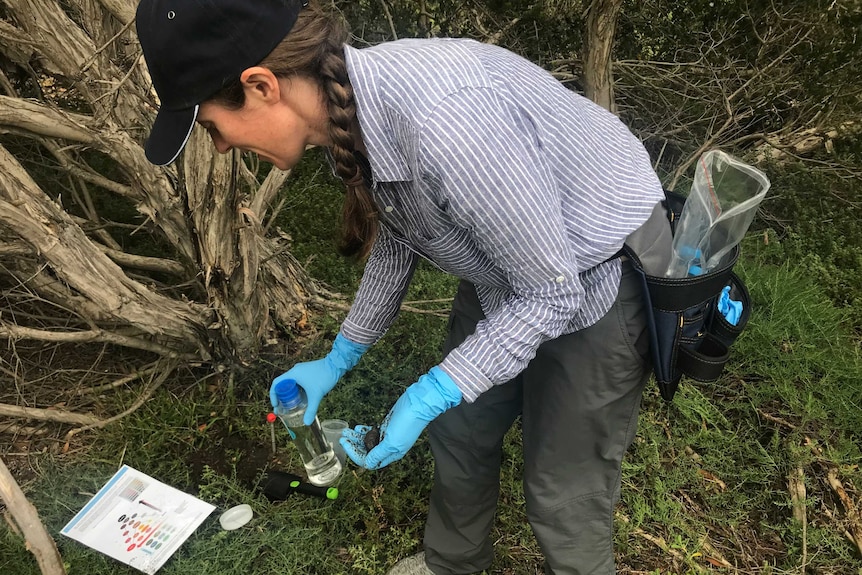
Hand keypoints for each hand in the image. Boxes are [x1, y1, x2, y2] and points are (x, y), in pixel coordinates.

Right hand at [270, 333, 367, 424]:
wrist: (336, 365)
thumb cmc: (324, 377)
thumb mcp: (316, 395)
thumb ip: (311, 410)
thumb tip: (306, 423)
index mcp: (293, 374)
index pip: (276, 383)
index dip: (273, 395)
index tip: (276, 405)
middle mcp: (295, 371)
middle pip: (283, 385)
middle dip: (281, 397)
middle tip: (282, 408)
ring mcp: (301, 371)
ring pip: (291, 384)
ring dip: (289, 394)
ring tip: (290, 406)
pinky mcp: (307, 372)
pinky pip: (298, 382)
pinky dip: (296, 391)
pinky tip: (301, 399)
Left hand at [341, 366, 461, 468]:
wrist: (419, 404)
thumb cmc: (407, 424)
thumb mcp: (391, 442)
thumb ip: (378, 454)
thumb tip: (367, 464)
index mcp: (392, 454)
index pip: (370, 461)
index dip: (356, 455)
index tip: (345, 445)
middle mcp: (389, 446)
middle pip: (368, 451)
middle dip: (354, 445)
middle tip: (343, 437)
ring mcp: (388, 435)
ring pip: (369, 440)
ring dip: (357, 437)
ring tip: (347, 431)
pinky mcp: (388, 424)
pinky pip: (373, 431)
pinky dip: (365, 430)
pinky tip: (358, 427)